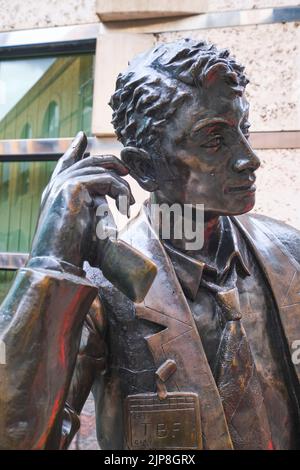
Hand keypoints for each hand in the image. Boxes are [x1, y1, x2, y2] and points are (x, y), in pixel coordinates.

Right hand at [29, 132, 134, 268]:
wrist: (56, 264)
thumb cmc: (71, 253)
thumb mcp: (83, 227)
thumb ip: (91, 211)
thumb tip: (109, 207)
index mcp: (55, 194)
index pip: (65, 163)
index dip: (74, 149)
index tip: (82, 138)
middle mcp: (55, 186)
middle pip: (85, 160)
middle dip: (108, 161)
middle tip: (126, 171)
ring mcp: (61, 184)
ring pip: (98, 168)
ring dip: (120, 184)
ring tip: (129, 203)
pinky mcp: (70, 187)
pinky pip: (103, 178)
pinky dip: (119, 190)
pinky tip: (124, 207)